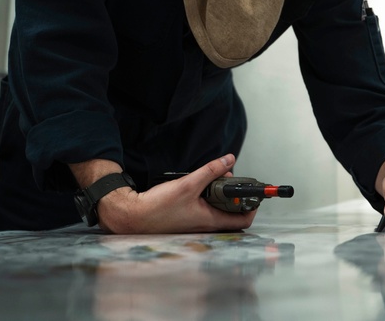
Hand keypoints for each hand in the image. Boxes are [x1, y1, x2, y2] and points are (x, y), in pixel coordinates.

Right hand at [71, 155, 255, 233]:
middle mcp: (206, 226)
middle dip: (234, 195)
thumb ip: (210, 171)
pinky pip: (205, 209)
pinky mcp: (187, 219)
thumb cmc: (158, 207)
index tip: (252, 192)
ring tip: (212, 179)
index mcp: (210, 221)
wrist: (132, 216)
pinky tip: (198, 186)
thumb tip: (230, 159)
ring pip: (218, 210)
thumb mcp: (189, 184)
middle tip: (227, 179)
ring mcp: (196, 224)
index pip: (244, 220)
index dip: (252, 206)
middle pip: (232, 213)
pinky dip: (207, 197)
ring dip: (220, 194)